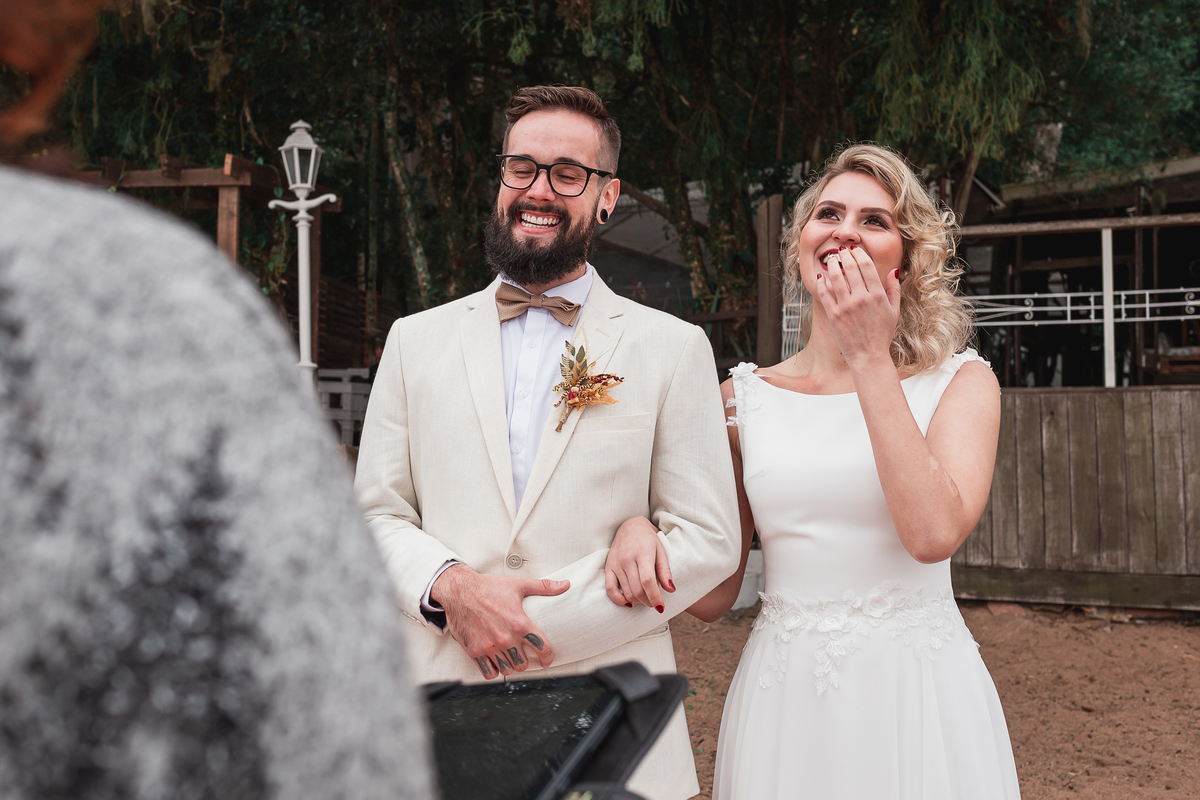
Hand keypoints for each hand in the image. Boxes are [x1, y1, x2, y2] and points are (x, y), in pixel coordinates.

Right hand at [431, 564, 568, 679]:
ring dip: (510, 665)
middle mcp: (505, 638)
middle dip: (525, 660)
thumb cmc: (488, 587)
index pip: (542, 648)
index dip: (548, 657)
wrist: (460, 590)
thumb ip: (544, 587)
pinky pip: (488, 673)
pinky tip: (495, 662)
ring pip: (507, 670)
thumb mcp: (518, 585)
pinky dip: (494, 670)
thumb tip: (565, 584)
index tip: (547, 660)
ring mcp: (489, 646)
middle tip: (523, 654)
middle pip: (524, 664)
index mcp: (519, 623)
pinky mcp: (474, 651)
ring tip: (509, 657)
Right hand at [604, 516, 674, 611]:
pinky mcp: (608, 567)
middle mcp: (627, 559)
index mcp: (642, 553)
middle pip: (637, 590)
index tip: (661, 607)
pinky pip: (609, 589)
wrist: (630, 525)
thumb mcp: (661, 551)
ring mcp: (616, 563)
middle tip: (655, 603)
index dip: (655, 597)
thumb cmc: (648, 539)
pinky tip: (628, 602)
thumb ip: (665, 571)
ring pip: (626, 592)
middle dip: (648, 601)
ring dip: (637, 601)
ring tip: (645, 599)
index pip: (648, 581)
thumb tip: (671, 590)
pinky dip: (618, 600)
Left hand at [815, 245, 900, 367]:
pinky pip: (824, 294)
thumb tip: (894, 271)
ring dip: (831, 264)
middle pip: (850, 268)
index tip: (854, 249)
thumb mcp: (894, 311)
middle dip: (844, 255)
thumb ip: (894, 289)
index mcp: (877, 295)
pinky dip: (821, 283)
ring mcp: (846, 307)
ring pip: (835, 277)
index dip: (859, 254)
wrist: (868, 356)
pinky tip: (821, 277)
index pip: (866, 266)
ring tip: (831, 259)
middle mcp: (861, 298)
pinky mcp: (834, 315)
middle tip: (841, 250)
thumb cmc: (882, 334)